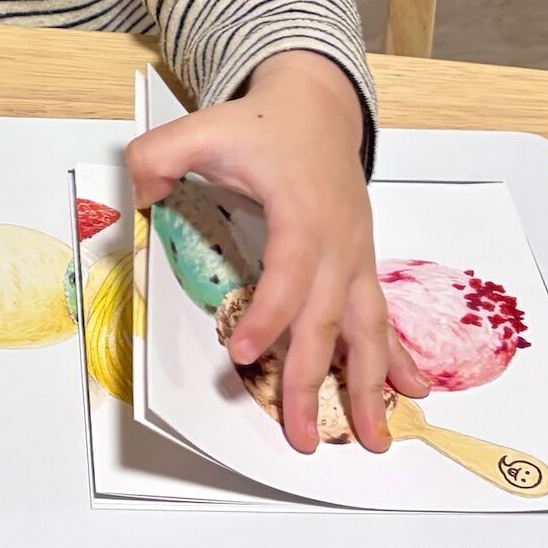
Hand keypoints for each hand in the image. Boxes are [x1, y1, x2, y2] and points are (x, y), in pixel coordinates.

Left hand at [125, 51, 428, 451]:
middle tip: (301, 435)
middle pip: (327, 318)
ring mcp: (356, 257)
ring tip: (374, 439)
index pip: (287, 273)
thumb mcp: (202, 128)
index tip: (242, 356)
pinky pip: (381, 317)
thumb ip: (158, 156)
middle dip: (314, 379)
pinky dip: (397, 357)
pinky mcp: (362, 265)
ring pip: (367, 329)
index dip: (268, 315)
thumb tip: (136, 195)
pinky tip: (411, 392)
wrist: (317, 108)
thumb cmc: (261, 125)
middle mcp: (338, 242)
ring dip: (370, 387)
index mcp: (301, 213)